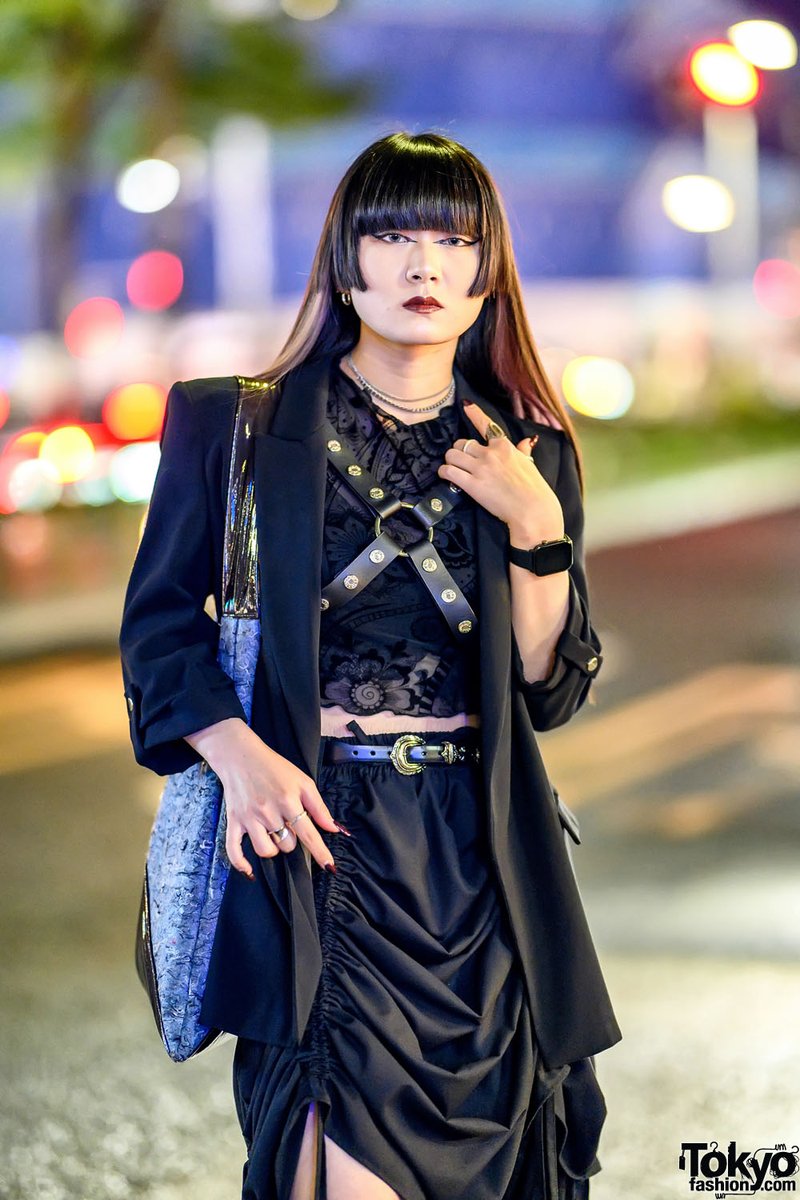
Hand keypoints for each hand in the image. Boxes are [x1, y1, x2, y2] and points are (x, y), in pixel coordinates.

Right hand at [184, 718, 342, 878]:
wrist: (241, 756)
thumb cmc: (274, 768)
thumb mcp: (303, 781)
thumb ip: (319, 807)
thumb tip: (334, 828)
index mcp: (288, 801)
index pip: (308, 834)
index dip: (320, 852)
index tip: (329, 867)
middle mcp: (268, 812)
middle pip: (287, 845)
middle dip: (292, 839)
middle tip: (287, 824)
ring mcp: (249, 818)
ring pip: (266, 851)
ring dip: (274, 848)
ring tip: (273, 834)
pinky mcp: (234, 821)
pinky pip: (234, 850)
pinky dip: (241, 864)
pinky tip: (250, 873)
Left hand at [437, 401, 563, 541]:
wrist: (532, 509)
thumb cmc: (534, 488)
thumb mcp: (529, 464)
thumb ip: (523, 451)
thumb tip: (527, 441)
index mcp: (504, 446)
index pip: (486, 424)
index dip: (474, 413)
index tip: (466, 405)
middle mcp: (490, 453)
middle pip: (462, 443)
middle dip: (459, 451)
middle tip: (462, 461)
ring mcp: (480, 468)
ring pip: (452, 455)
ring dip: (450, 461)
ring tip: (453, 469)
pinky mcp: (471, 484)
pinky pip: (449, 472)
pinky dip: (444, 473)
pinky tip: (446, 476)